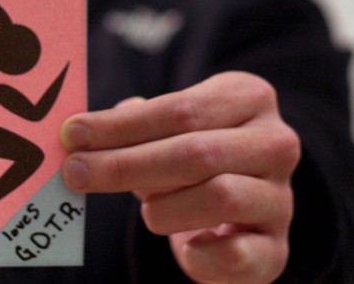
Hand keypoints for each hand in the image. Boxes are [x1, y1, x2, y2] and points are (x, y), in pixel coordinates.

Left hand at [60, 72, 299, 283]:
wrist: (247, 207)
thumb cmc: (197, 157)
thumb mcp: (174, 128)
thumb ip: (135, 124)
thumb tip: (79, 133)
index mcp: (249, 97)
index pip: (180, 109)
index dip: (121, 125)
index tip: (72, 134)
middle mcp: (275, 143)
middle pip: (195, 152)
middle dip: (126, 164)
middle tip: (76, 173)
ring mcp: (281, 198)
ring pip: (219, 197)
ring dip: (164, 207)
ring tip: (145, 209)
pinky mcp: (276, 250)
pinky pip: (238, 255)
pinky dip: (204, 256)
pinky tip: (185, 248)